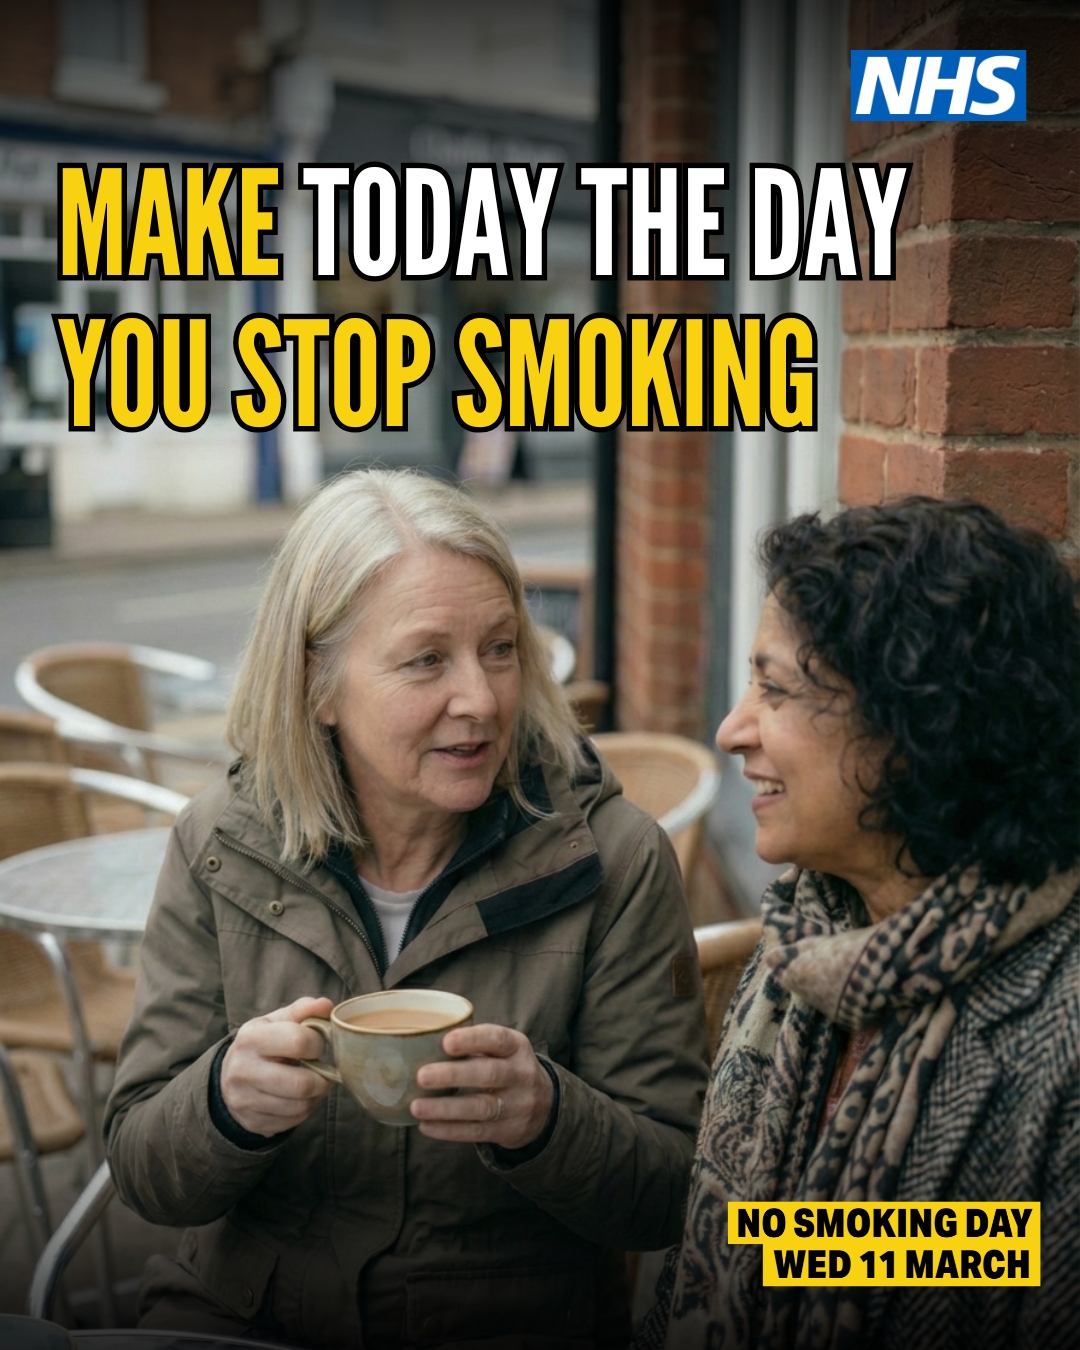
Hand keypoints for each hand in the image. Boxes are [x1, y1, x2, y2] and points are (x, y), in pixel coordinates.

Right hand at [220, 996, 334, 1137]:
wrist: (230, 1075)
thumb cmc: (263, 1043)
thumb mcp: (277, 1021)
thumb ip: (303, 1010)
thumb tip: (326, 1005)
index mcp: (251, 1038)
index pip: (299, 1042)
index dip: (318, 1044)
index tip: (319, 1044)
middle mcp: (243, 1070)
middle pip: (301, 1084)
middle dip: (323, 1078)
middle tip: (324, 1071)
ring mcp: (244, 1100)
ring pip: (300, 1107)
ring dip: (315, 1096)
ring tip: (313, 1083)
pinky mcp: (252, 1122)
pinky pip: (293, 1122)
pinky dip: (304, 1110)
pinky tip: (299, 1098)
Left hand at [410, 1023, 553, 1149]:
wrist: (546, 1106)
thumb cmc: (508, 1068)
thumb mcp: (504, 1050)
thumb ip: (475, 1045)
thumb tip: (424, 1043)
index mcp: (517, 1047)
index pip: (498, 1039)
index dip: (472, 1040)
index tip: (446, 1041)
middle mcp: (521, 1075)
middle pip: (489, 1074)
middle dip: (453, 1075)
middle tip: (422, 1076)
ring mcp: (517, 1105)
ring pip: (481, 1107)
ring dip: (446, 1108)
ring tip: (417, 1106)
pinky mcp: (507, 1130)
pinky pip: (476, 1132)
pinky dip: (449, 1130)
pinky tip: (426, 1126)